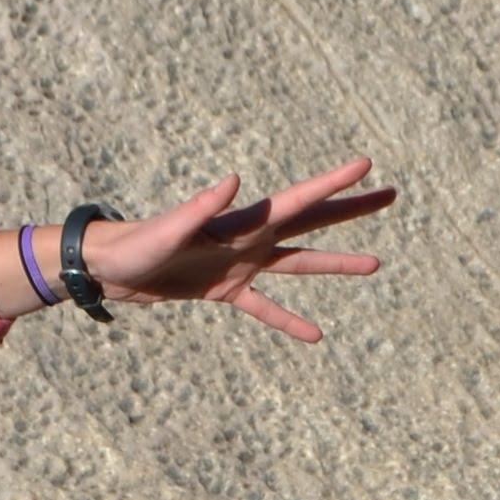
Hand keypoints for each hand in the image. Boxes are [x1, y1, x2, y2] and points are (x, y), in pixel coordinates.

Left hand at [76, 161, 392, 339]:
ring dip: (335, 263)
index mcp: (241, 221)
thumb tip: (233, 179)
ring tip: (376, 264)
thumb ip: (200, 207)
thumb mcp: (168, 230)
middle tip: (391, 194)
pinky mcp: (223, 290)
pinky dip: (288, 320)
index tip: (366, 164)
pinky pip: (264, 307)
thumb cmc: (135, 245)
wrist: (107, 268)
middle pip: (311, 222)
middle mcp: (248, 238)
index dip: (332, 183)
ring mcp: (239, 264)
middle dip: (351, 208)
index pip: (297, 200)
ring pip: (298, 263)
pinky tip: (316, 335)